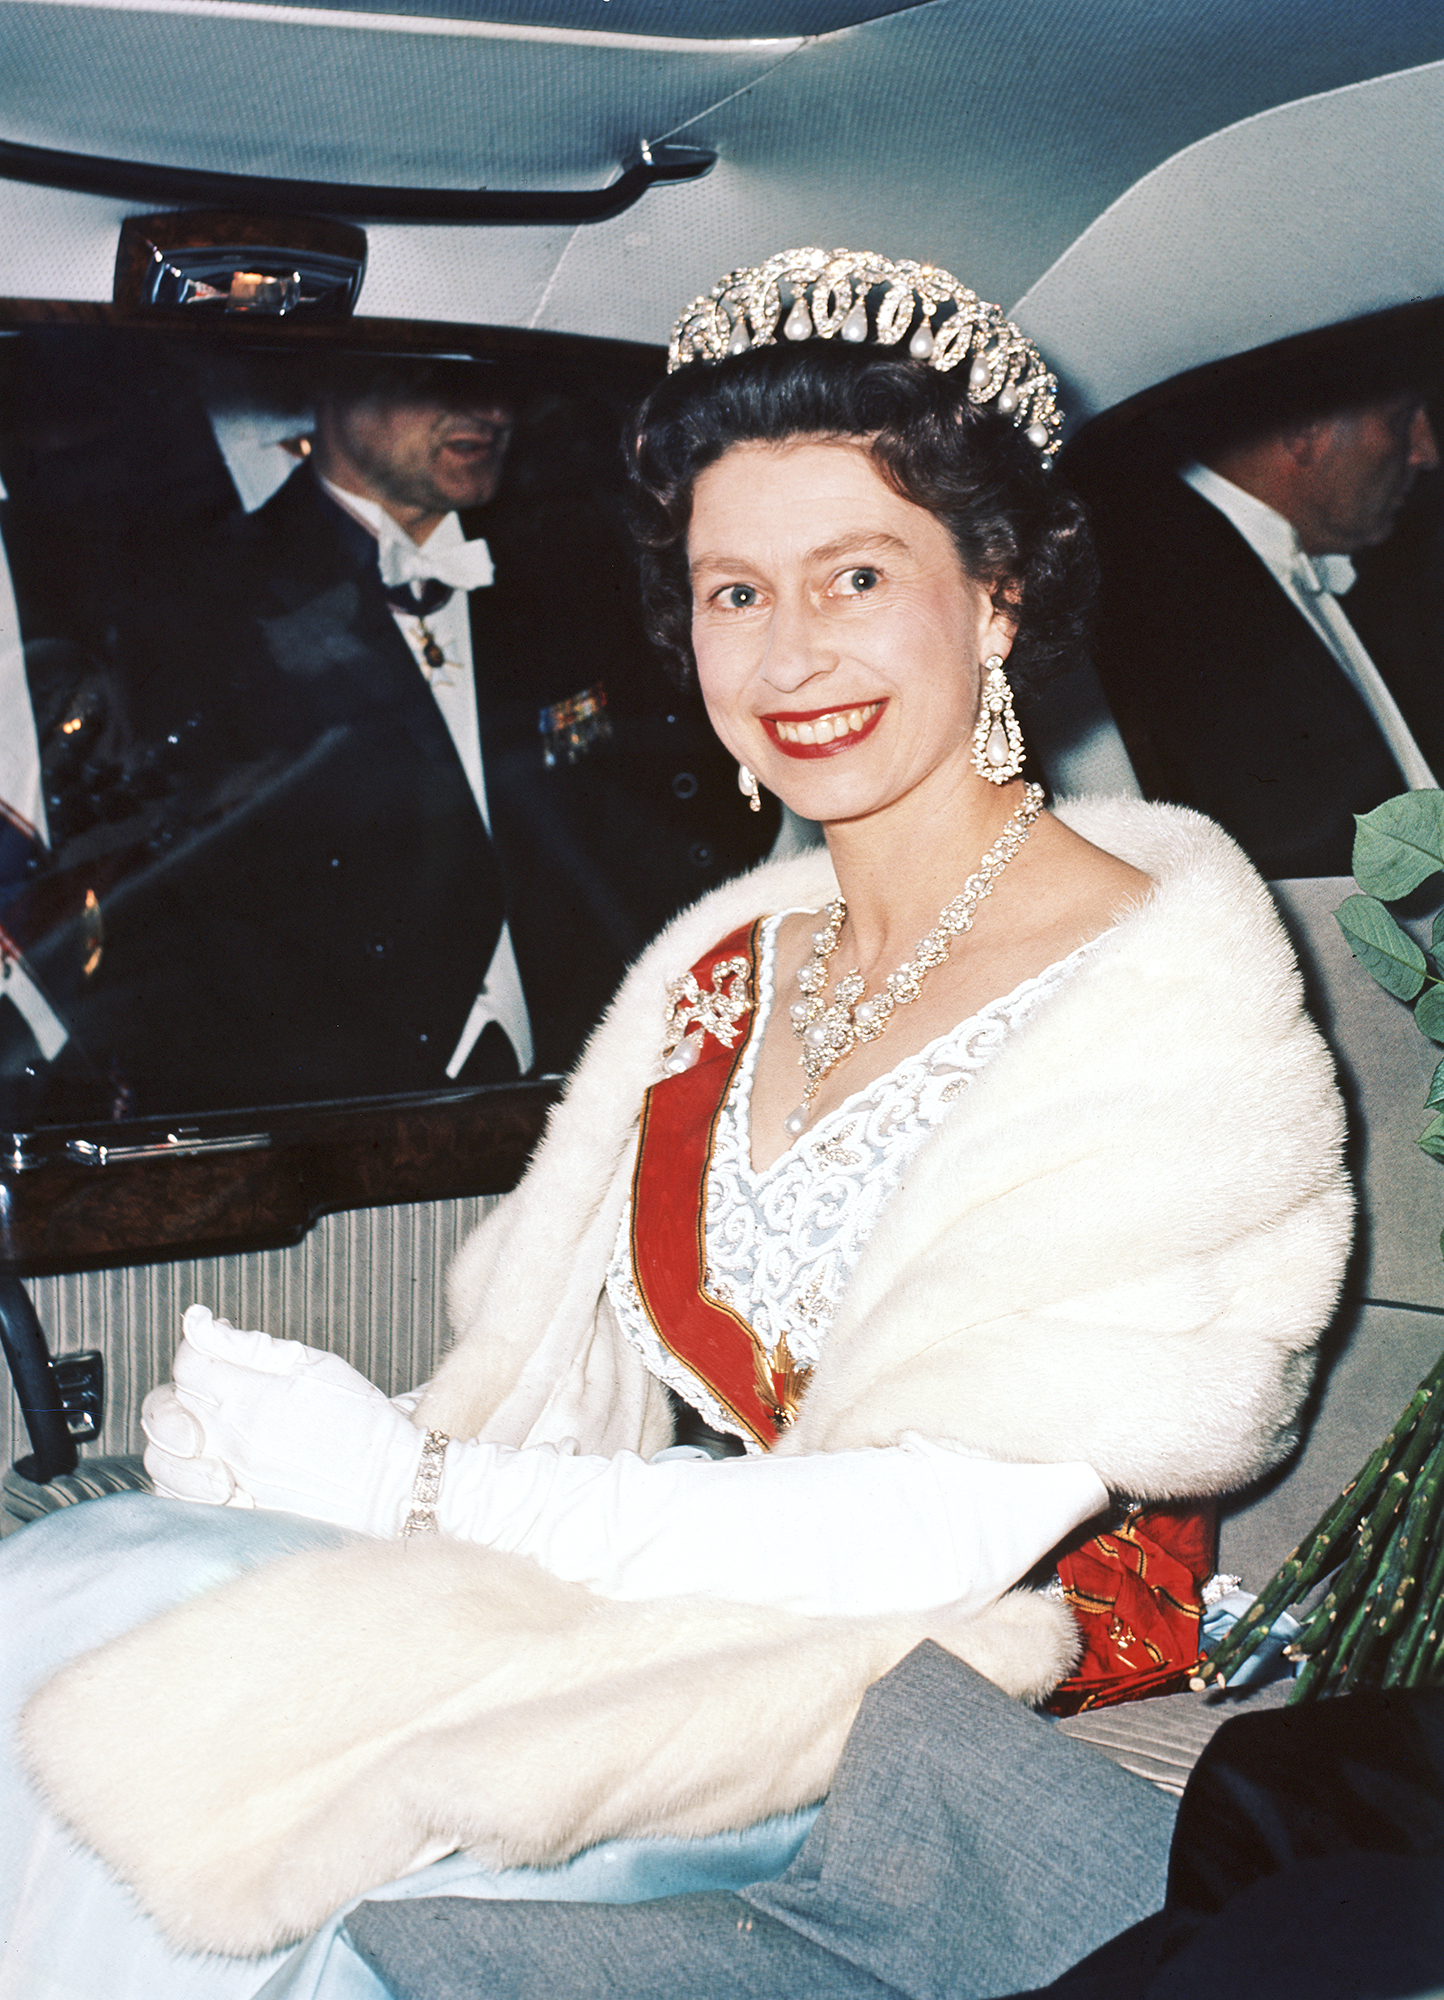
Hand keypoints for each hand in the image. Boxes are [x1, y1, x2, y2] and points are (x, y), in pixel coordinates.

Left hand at [141, 1305, 424, 1535]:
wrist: (392, 1486)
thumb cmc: (363, 1423)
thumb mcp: (316, 1364)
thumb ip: (250, 1344)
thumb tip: (199, 1321)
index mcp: (251, 1399)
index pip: (188, 1363)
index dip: (198, 1345)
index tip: (217, 1342)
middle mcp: (232, 1443)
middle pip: (162, 1409)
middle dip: (176, 1390)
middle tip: (205, 1386)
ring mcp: (230, 1482)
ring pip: (159, 1458)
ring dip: (170, 1437)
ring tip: (199, 1429)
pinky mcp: (234, 1514)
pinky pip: (177, 1499)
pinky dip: (176, 1479)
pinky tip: (200, 1465)